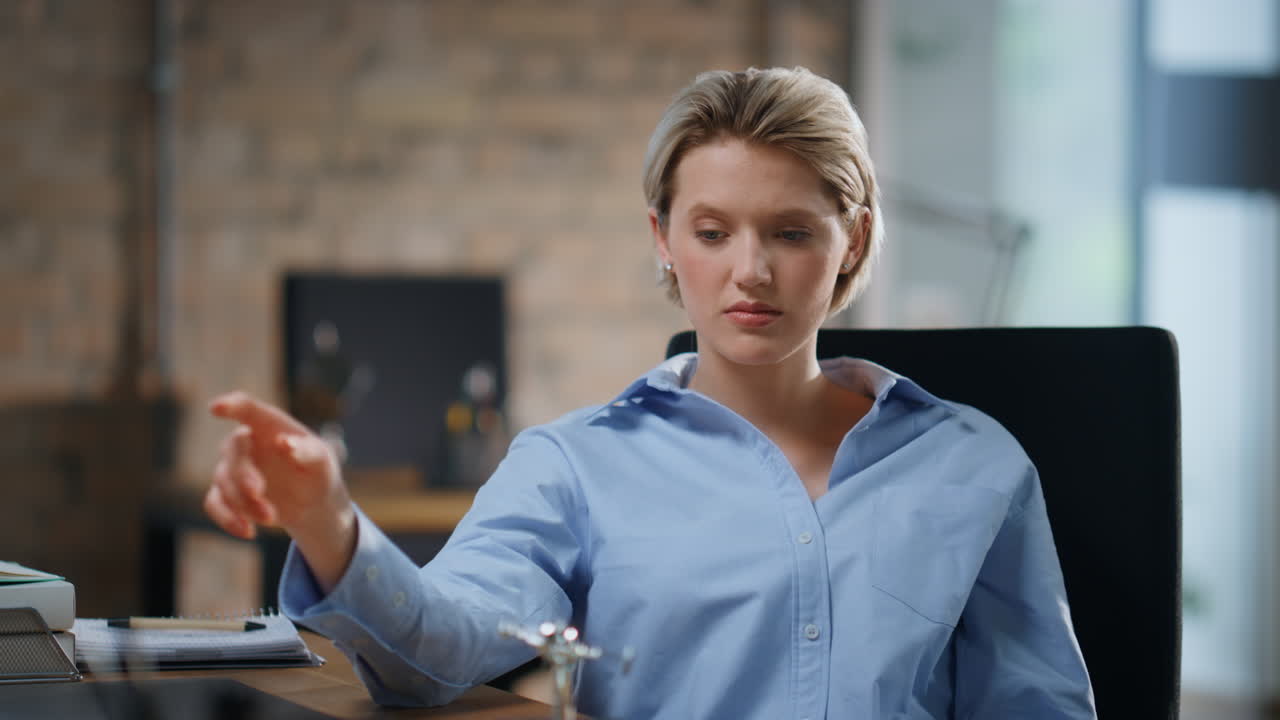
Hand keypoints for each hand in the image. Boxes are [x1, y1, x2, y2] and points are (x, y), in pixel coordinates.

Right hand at [205, 391, 356, 589]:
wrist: (313, 502)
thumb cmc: (318, 472)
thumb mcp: (322, 463)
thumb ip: (307, 451)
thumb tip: (284, 443)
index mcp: (270, 426)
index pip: (248, 408)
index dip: (232, 405)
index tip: (217, 408)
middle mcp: (247, 442)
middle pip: (232, 450)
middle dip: (242, 473)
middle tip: (258, 493)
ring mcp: (233, 467)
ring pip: (223, 480)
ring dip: (244, 502)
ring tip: (271, 518)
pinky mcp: (227, 493)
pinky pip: (214, 503)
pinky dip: (228, 518)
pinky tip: (248, 532)